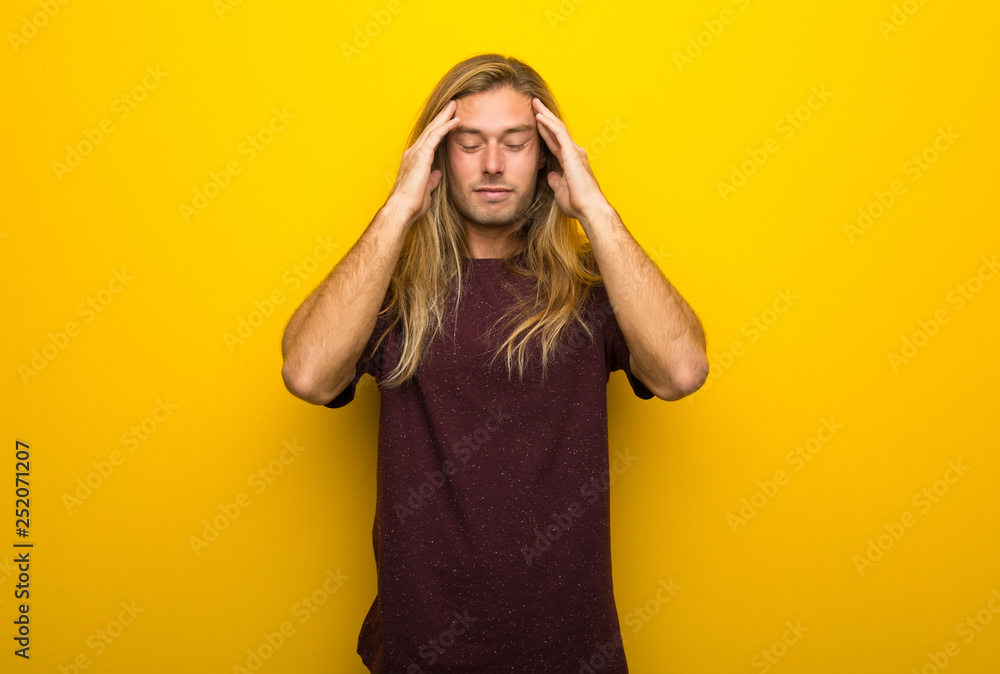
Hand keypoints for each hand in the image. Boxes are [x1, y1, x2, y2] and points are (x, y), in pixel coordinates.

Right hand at [385, 99, 460, 225]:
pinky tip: (455, 120)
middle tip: (451, 105)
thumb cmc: (411, 204)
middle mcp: (413, 153)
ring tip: (454, 106)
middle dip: (441, 117)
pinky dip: (446, 127)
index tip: (446, 122)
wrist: (402, 209)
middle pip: (430, 130)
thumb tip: (437, 174)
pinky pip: (436, 136)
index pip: (428, 141)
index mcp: (413, 161)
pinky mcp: (421, 156)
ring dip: (444, 116)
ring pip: (433, 129)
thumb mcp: (426, 190)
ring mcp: (416, 153)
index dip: (438, 130)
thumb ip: (431, 180)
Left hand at [532, 97, 609, 223]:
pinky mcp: (572, 153)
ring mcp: (574, 152)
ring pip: (557, 127)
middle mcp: (573, 153)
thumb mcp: (560, 191)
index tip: (536, 121)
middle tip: (534, 105)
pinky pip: (558, 133)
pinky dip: (548, 124)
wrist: (589, 208)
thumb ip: (555, 181)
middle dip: (545, 116)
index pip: (554, 142)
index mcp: (570, 161)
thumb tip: (550, 175)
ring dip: (545, 115)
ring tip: (535, 104)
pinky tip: (539, 117)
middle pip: (556, 130)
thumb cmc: (578, 203)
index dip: (545, 131)